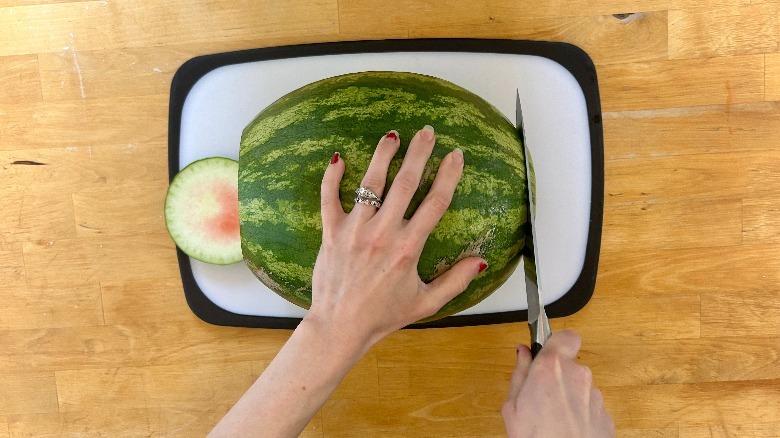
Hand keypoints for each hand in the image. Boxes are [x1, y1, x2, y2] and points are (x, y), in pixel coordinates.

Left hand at [306, 126, 486, 352]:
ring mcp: (355, 231)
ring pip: (370, 184)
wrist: (339, 327)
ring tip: (393, 135)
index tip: (456, 155)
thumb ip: (456, 281)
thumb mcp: (426, 303)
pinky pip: (329, 198)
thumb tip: (481, 261)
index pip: (435, 203)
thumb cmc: (383, 316)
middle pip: (406, 183)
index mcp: (409, 248)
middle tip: (427, 132)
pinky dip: (332, 177)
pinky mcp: (331, 233)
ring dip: (383, 156)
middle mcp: (383, 233)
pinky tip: (339, 158)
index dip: (448, 176)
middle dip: (419, 153)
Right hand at [502, 330, 614, 436]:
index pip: (566, 335)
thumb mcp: (511, 406)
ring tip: (553, 420)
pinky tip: (567, 430)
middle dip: (558, 376)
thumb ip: (519, 373)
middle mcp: (578, 375)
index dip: (557, 342)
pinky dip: (580, 415)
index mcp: (551, 367)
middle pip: (571, 364)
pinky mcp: (606, 415)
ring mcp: (595, 396)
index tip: (546, 353)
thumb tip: (523, 353)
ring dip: (569, 398)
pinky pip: (590, 406)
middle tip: (540, 397)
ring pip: (580, 387)